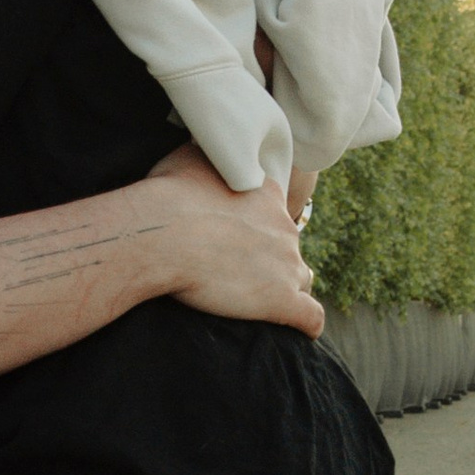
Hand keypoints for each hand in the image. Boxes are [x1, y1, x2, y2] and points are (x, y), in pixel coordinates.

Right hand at [147, 142, 323, 335]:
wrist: (162, 234)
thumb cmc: (167, 195)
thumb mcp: (189, 158)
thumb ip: (209, 153)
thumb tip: (207, 143)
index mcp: (267, 194)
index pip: (274, 212)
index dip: (256, 228)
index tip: (234, 239)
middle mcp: (284, 227)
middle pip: (288, 246)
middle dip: (269, 258)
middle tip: (235, 271)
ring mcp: (287, 264)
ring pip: (302, 279)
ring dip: (287, 287)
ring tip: (260, 300)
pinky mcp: (282, 300)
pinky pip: (312, 317)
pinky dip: (307, 324)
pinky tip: (298, 331)